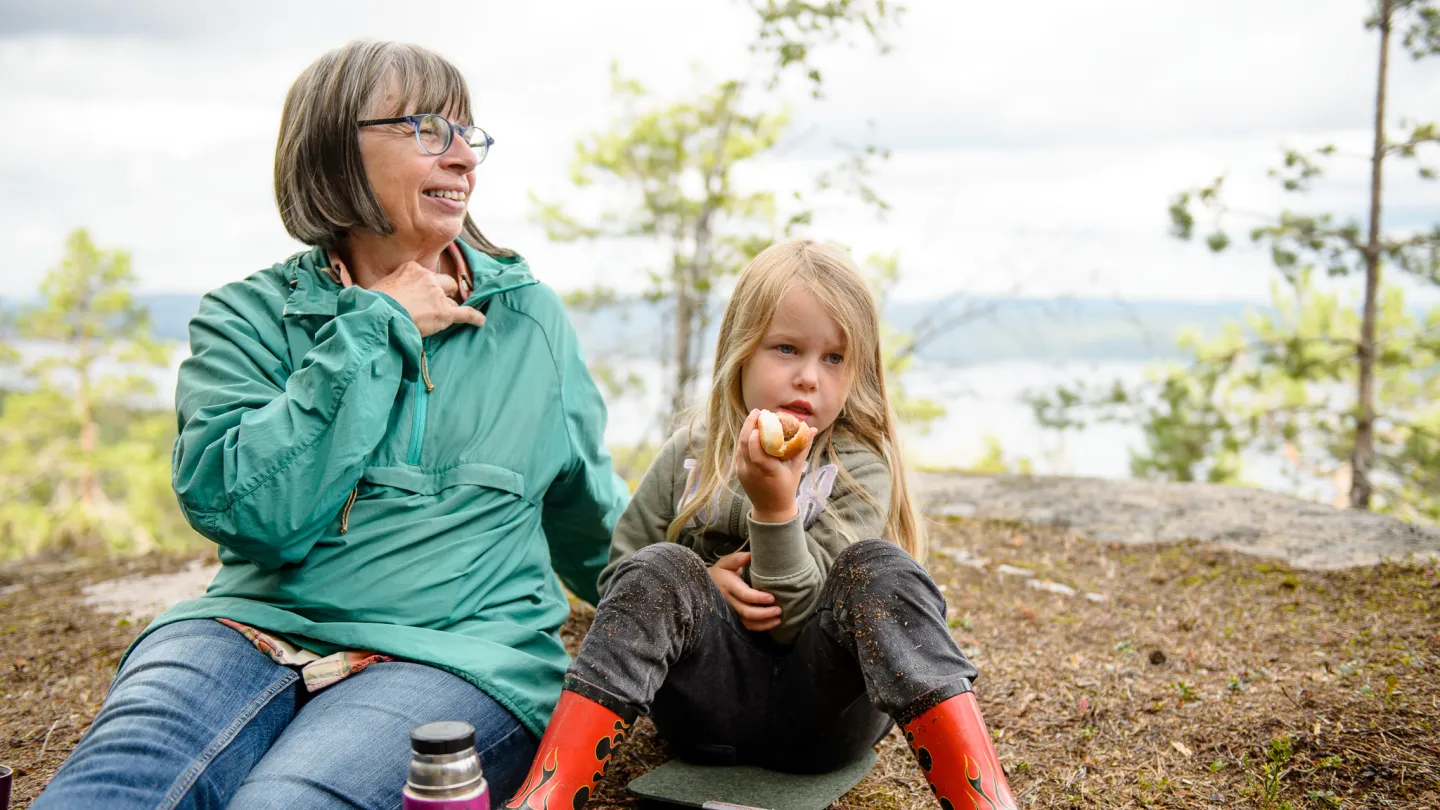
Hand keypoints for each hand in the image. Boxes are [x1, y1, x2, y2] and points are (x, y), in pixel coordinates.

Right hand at [370, 262, 485, 336]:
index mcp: (412, 269)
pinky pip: (465, 313)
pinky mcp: (444, 312)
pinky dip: (474, 317)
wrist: (378, 314)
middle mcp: (428, 278)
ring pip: (451, 300)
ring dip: (447, 308)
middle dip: (445, 292)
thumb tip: (393, 295)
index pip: (427, 276)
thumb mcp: (383, 285)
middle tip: (437, 303)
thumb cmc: (374, 303)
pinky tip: (480, 321)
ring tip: (442, 318)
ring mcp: (437, 294)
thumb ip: (395, 286)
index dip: (427, 287)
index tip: (422, 294)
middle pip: (445, 284)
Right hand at [708, 551, 781, 631]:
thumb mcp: (726, 563)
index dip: (758, 598)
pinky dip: (760, 627)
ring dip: (764, 623)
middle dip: (764, 613)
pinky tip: (772, 624)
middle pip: (746, 611)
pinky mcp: (734, 619)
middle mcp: (729, 601)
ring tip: (778, 620)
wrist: (705, 586)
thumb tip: (750, 555)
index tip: (772, 597)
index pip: (744, 594)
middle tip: (779, 610)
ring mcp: (730, 612)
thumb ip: (737, 559)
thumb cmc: (720, 573)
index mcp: (728, 586)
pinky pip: (746, 626)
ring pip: (747, 622)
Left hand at [734, 409, 815, 523]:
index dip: (755, 437)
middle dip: (748, 425)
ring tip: (754, 417)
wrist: (771, 510)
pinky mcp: (738, 471)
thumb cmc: (786, 488)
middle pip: (745, 445)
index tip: (760, 420)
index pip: (756, 454)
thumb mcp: (796, 469)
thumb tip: (812, 429)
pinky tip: (751, 430)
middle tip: (757, 412)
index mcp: (767, 472)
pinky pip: (739, 452)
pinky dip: (744, 440)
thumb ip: (802, 448)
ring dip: (745, 430)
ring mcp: (742, 472)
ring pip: (740, 447)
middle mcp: (752, 472)